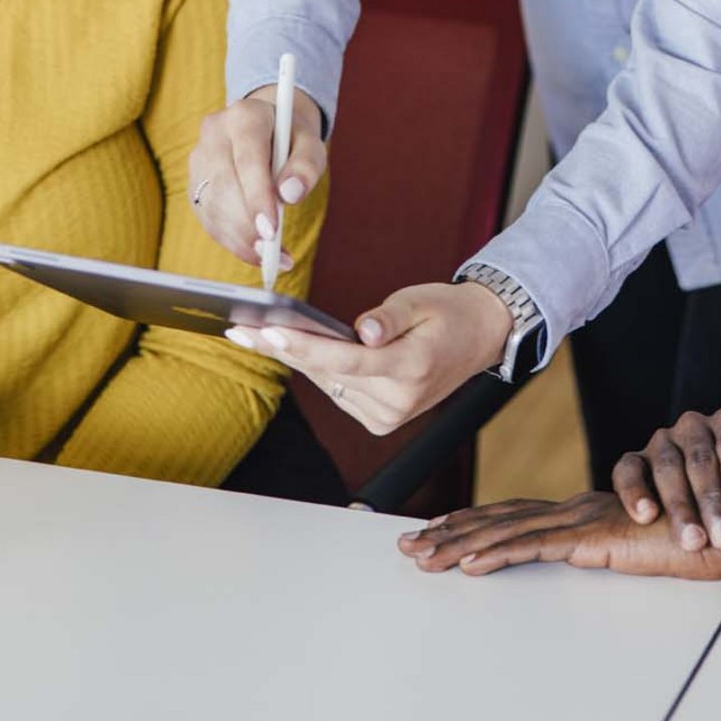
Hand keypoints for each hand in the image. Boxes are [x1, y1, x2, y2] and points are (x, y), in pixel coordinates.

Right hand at [188, 87, 325, 264]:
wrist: (267, 129)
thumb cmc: (290, 139)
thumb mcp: (309, 144)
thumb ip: (306, 166)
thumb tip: (290, 195)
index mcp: (244, 115)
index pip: (247, 158)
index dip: (257, 197)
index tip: (271, 230)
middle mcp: (214, 132)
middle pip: (224, 185)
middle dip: (246, 223)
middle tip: (270, 250)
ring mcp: (199, 158)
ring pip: (211, 205)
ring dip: (238, 238)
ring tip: (268, 256)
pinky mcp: (194, 184)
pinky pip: (208, 218)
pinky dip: (231, 241)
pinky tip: (254, 252)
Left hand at [225, 280, 512, 432]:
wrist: (481, 338)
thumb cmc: (449, 313)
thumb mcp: (422, 300)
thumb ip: (389, 317)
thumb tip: (361, 331)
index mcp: (411, 368)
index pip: (346, 360)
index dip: (304, 347)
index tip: (268, 333)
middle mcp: (398, 401)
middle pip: (328, 373)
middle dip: (283, 349)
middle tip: (240, 329)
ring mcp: (389, 415)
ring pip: (328, 383)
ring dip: (294, 359)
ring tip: (253, 336)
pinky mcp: (381, 420)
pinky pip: (338, 390)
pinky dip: (317, 369)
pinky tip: (291, 349)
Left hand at [399, 492, 720, 580]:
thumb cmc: (704, 536)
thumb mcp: (649, 545)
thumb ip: (620, 545)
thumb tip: (599, 554)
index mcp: (586, 513)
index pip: (519, 515)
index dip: (478, 521)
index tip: (441, 530)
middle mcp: (577, 510)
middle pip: (500, 518)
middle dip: (450, 530)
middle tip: (410, 543)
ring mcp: (583, 520)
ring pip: (504, 530)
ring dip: (457, 543)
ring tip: (421, 555)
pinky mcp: (593, 536)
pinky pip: (532, 546)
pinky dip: (495, 552)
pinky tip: (467, 562)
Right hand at [612, 406, 720, 553]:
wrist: (706, 502)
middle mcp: (694, 425)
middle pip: (700, 457)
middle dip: (711, 499)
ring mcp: (661, 442)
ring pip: (666, 466)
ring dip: (679, 505)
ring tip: (692, 540)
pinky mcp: (634, 462)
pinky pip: (627, 469)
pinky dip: (635, 491)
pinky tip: (647, 515)